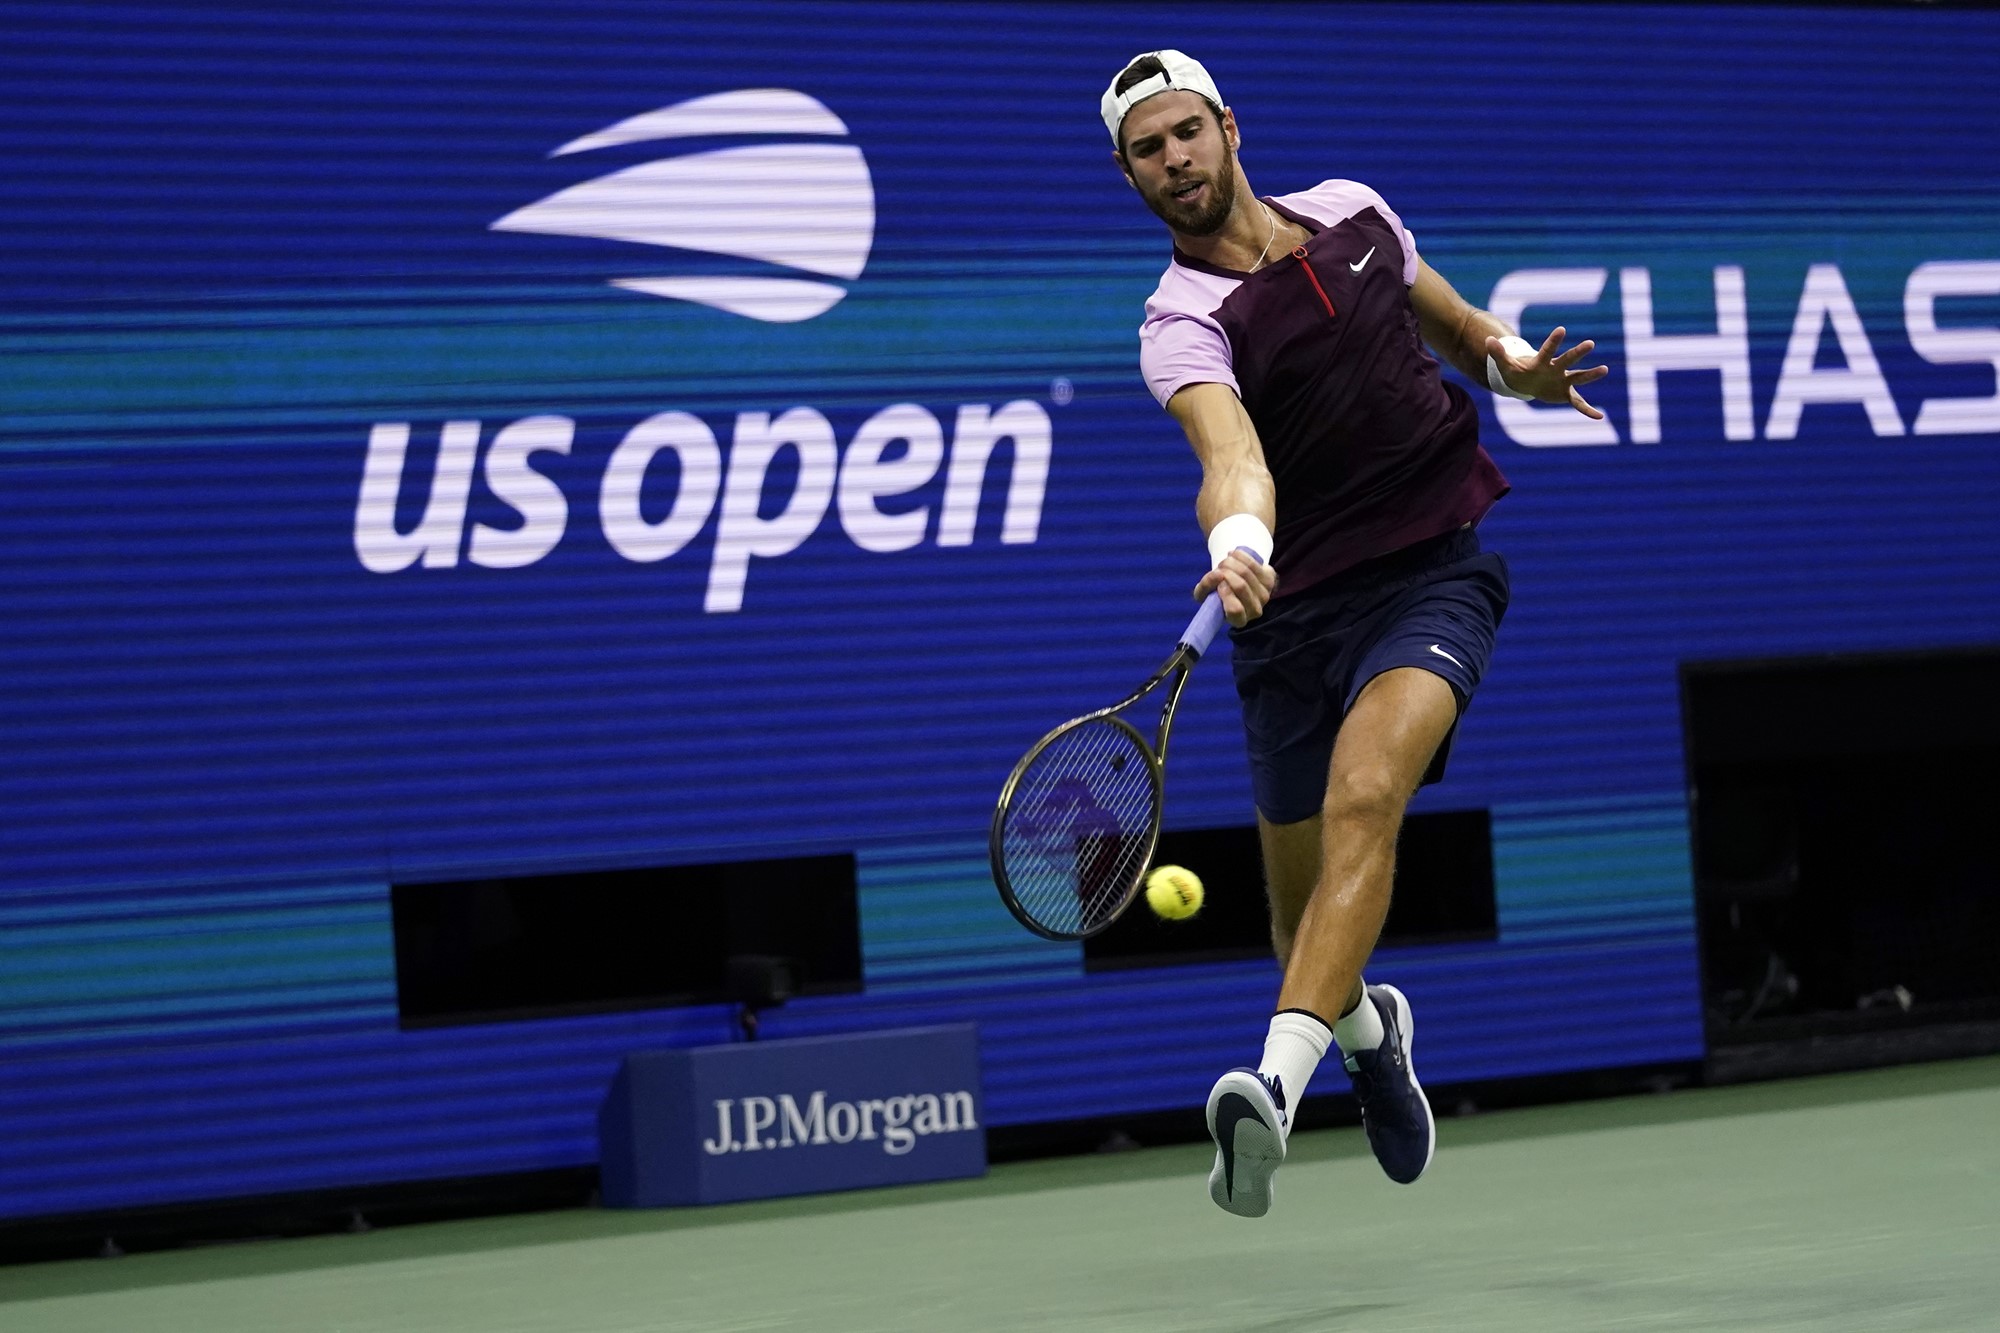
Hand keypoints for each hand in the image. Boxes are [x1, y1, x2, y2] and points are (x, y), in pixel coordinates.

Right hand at [1193, 549, 1276, 627]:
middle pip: (1240, 586)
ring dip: (1230, 562)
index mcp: (1239, 620)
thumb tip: (1216, 574)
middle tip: (1218, 568)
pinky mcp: (1270, 580)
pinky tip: (1233, 555)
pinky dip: (1239, 556)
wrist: (1237, 583)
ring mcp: (1265, 595)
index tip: (1219, 584)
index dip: (1225, 593)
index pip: (1235, 609)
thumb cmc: (1220, 592)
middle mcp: (1255, 611)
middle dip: (1225, 572)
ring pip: (1246, 572)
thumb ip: (1204, 588)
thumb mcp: (1207, 594)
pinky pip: (1253, 563)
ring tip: (1224, 562)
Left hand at [1486, 326, 1609, 419]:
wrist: (1527, 382)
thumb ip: (1498, 353)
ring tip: (1604, 369)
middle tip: (1590, 343)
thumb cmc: (1517, 371)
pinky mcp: (1566, 393)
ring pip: (1579, 377)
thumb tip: (1487, 340)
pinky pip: (1578, 403)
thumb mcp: (1506, 365)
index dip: (1553, 341)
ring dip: (1591, 374)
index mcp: (1542, 361)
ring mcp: (1563, 380)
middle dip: (1578, 352)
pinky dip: (1587, 410)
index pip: (1547, 350)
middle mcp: (1556, 368)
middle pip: (1568, 359)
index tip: (1561, 329)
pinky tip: (1599, 417)